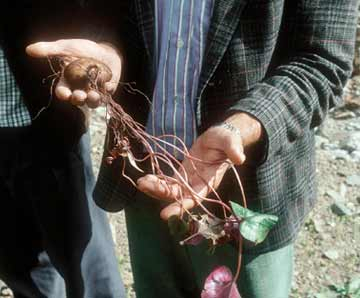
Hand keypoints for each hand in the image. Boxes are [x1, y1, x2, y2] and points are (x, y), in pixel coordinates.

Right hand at [26, 39, 121, 107]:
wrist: (105, 50)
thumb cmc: (84, 49)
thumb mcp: (66, 47)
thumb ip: (49, 50)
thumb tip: (29, 49)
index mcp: (68, 82)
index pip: (62, 92)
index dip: (63, 94)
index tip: (64, 93)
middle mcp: (80, 89)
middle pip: (77, 100)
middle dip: (77, 99)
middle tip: (80, 95)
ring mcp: (94, 92)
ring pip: (92, 102)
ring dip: (92, 100)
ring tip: (93, 94)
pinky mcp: (107, 91)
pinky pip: (107, 95)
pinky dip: (107, 91)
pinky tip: (108, 86)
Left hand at [137, 113, 262, 219]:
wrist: (219, 138)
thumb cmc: (226, 140)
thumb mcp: (230, 141)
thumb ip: (233, 149)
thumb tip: (240, 158)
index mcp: (210, 181)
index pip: (195, 197)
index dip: (181, 206)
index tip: (165, 214)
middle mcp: (198, 185)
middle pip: (178, 196)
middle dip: (161, 194)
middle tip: (144, 186)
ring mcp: (188, 180)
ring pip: (171, 190)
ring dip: (156, 188)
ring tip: (141, 182)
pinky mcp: (182, 174)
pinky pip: (168, 182)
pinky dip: (157, 182)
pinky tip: (145, 180)